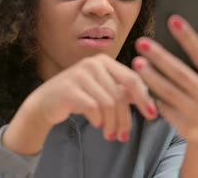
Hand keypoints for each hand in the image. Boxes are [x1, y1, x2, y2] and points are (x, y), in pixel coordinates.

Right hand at [3, 54, 157, 154]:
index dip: (144, 98)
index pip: (132, 79)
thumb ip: (122, 92)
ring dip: (112, 124)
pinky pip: (93, 108)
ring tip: (110, 135)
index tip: (152, 115)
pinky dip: (98, 120)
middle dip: (125, 119)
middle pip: (120, 95)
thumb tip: (149, 101)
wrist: (46, 102)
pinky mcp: (69, 88)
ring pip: (108, 104)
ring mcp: (80, 74)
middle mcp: (93, 63)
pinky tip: (96, 125)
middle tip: (123, 135)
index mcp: (104, 61)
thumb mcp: (102, 90)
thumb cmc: (78, 96)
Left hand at [132, 15, 197, 146]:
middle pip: (180, 73)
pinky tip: (139, 84)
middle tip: (141, 42)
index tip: (172, 20)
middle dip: (160, 57)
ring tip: (136, 62)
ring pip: (168, 91)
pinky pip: (164, 108)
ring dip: (150, 76)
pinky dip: (152, 95)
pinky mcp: (185, 127)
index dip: (188, 37)